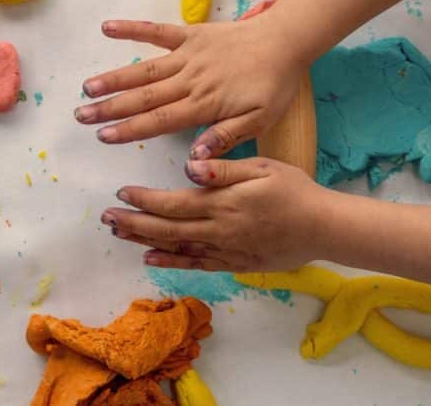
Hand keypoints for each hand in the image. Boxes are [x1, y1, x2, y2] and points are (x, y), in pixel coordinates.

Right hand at [75, 17, 305, 158]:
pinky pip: (157, 31)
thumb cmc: (274, 85)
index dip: (129, 129)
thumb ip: (224, 137)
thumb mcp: (259, 120)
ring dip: (114, 78)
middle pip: (143, 96)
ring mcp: (188, 55)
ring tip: (86, 87)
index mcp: (204, 104)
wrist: (286, 41)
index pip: (159, 120)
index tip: (103, 136)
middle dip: (110, 107)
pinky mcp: (191, 34)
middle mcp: (190, 80)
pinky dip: (132, 29)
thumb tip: (193, 157)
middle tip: (81, 116)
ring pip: (144, 69)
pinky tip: (107, 28)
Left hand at [101, 157, 329, 271]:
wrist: (323, 228)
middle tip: (106, 218)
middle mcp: (218, 229)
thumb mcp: (263, 168)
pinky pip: (196, 264)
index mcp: (223, 202)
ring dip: (144, 241)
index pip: (173, 202)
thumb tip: (190, 165)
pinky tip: (151, 259)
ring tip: (119, 235)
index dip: (144, 199)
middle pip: (166, 228)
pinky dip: (171, 262)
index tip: (122, 193)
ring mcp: (224, 249)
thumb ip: (224, 168)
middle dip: (133, 223)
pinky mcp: (234, 263)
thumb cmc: (295, 190)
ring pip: (176, 248)